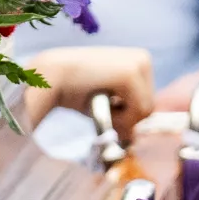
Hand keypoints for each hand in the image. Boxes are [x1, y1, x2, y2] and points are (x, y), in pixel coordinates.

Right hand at [24, 45, 155, 131]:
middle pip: (149, 108)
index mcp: (139, 62)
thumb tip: (135, 141)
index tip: (104, 112)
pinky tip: (98, 104)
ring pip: (145, 112)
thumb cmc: (73, 92)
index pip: (147, 104)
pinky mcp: (130, 72)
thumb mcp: (105, 104)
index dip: (127, 118)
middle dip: (125, 120)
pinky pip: (138, 111)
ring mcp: (139, 63)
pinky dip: (118, 118)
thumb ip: (124, 117)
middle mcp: (143, 59)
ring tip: (97, 105)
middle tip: (99, 110)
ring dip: (120, 120)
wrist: (49, 77)